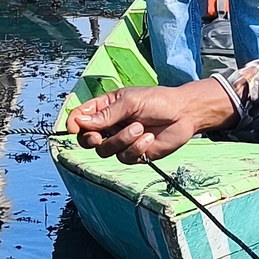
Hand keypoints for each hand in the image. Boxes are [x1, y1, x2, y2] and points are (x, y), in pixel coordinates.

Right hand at [66, 80, 234, 161]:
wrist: (184, 114)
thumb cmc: (159, 100)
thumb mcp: (130, 101)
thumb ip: (106, 114)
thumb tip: (80, 121)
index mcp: (106, 108)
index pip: (81, 117)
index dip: (74, 123)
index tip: (74, 128)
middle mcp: (111, 125)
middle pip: (86, 139)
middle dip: (91, 139)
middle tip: (98, 136)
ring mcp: (121, 140)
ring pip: (105, 150)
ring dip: (121, 140)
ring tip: (139, 128)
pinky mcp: (134, 153)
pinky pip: (124, 157)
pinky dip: (135, 148)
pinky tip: (148, 138)